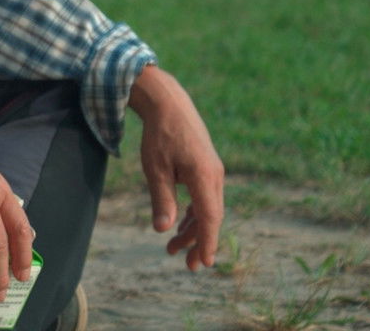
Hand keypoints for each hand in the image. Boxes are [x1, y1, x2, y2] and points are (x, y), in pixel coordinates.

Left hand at [130, 66, 225, 269]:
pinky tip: (181, 225)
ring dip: (194, 229)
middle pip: (210, 217)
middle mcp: (215, 176)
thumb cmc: (159, 135)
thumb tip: (163, 230)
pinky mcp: (206, 169)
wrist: (169, 104)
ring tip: (174, 248)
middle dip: (199, 242)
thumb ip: (162, 199)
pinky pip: (204, 198)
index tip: (204, 263)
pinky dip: (194, 214)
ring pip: (208, 209)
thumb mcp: (155, 168)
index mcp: (204, 176)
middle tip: (186, 265)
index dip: (207, 242)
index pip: (210, 217)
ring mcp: (213, 172)